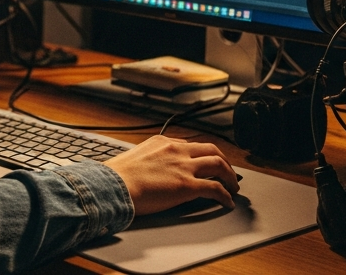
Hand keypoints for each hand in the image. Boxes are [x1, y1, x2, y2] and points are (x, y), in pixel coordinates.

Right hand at [103, 136, 238, 214]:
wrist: (112, 185)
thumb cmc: (116, 176)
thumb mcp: (135, 157)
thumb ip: (149, 159)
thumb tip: (151, 169)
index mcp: (162, 142)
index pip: (191, 144)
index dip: (204, 155)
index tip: (207, 162)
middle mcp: (176, 150)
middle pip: (211, 149)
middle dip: (223, 161)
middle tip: (228, 172)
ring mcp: (183, 167)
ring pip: (219, 165)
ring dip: (230, 176)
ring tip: (233, 187)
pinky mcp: (187, 186)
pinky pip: (214, 188)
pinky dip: (225, 195)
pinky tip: (227, 202)